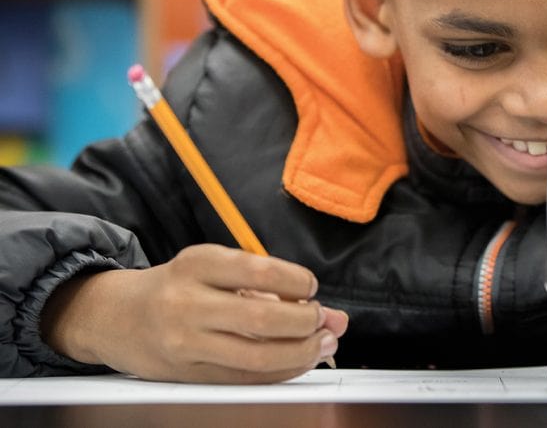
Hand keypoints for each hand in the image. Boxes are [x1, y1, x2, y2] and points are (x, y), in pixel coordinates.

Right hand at [41, 244, 348, 382]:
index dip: (296, 281)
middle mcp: (187, 304)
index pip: (258, 270)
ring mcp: (187, 344)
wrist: (117, 317)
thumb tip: (332, 313)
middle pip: (261, 319)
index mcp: (197, 264)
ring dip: (301, 352)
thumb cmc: (179, 286)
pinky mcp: (190, 375)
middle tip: (323, 319)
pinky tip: (299, 360)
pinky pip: (246, 378)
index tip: (311, 287)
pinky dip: (282, 371)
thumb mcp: (216, 268)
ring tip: (322, 342)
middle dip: (305, 322)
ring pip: (256, 356)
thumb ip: (273, 284)